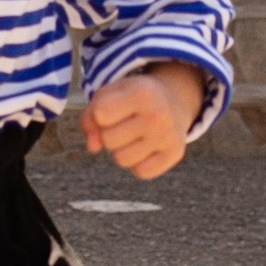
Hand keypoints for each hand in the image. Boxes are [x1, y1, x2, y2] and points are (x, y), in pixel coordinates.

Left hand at [81, 62, 205, 179]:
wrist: (173, 101)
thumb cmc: (132, 98)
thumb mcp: (109, 94)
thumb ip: (90, 117)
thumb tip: (92, 147)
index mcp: (141, 93)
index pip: (100, 115)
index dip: (99, 115)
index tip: (112, 109)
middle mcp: (158, 115)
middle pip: (108, 140)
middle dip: (109, 134)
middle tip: (125, 123)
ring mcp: (168, 136)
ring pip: (122, 160)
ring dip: (122, 150)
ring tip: (135, 135)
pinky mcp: (174, 154)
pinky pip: (140, 172)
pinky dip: (138, 163)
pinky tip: (146, 147)